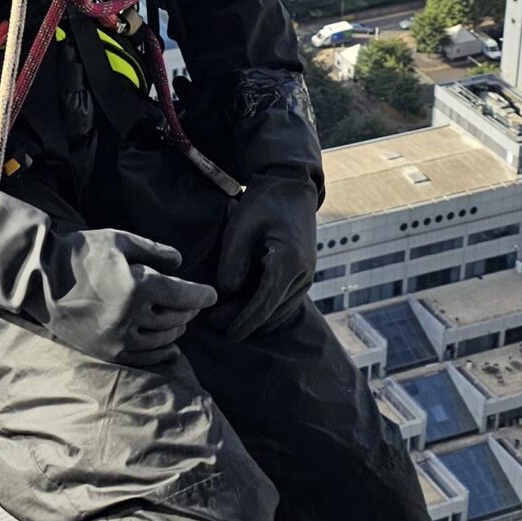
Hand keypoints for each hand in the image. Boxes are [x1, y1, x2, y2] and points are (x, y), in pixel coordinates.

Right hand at [0, 194, 214, 365]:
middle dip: (189, 309)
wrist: (41, 280)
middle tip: (194, 302)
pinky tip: (169, 346)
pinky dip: (161, 352)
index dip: (202, 295)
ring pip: (162, 339)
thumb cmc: (81, 253)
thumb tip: (180, 263)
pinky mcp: (107, 351)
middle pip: (175, 318)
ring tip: (179, 319)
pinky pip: (144, 357)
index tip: (212, 295)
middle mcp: (131, 317)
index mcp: (137, 287)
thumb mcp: (119, 241)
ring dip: (176, 328)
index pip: (182, 296)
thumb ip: (154, 251)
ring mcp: (119, 338)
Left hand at [212, 174, 319, 339]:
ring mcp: (307, 275)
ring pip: (280, 309)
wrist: (292, 187)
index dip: (244, 321)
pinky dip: (267, 310)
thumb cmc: (264, 203)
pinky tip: (247, 313)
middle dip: (245, 322)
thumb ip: (233, 259)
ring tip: (225, 321)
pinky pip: (285, 301)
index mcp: (289, 262)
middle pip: (272, 310)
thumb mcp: (241, 225)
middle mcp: (303, 274)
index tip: (226, 333)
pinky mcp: (304, 274)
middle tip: (214, 325)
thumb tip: (227, 291)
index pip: (264, 303)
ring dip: (255, 318)